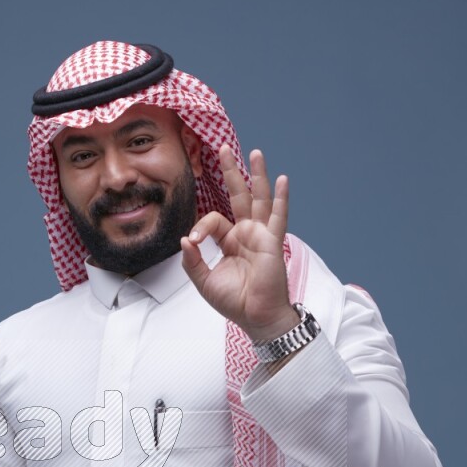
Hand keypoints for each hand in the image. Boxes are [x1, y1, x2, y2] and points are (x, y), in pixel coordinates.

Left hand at [180, 147, 296, 342]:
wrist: (255, 317)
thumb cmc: (234, 301)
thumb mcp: (204, 282)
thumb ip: (192, 261)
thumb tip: (184, 239)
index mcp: (230, 241)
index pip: (214, 220)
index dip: (200, 226)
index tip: (193, 241)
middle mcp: (246, 233)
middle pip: (238, 196)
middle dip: (231, 172)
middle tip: (223, 149)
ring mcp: (261, 235)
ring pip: (259, 199)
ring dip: (258, 175)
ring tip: (256, 153)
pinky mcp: (273, 242)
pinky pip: (278, 217)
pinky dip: (281, 198)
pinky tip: (283, 180)